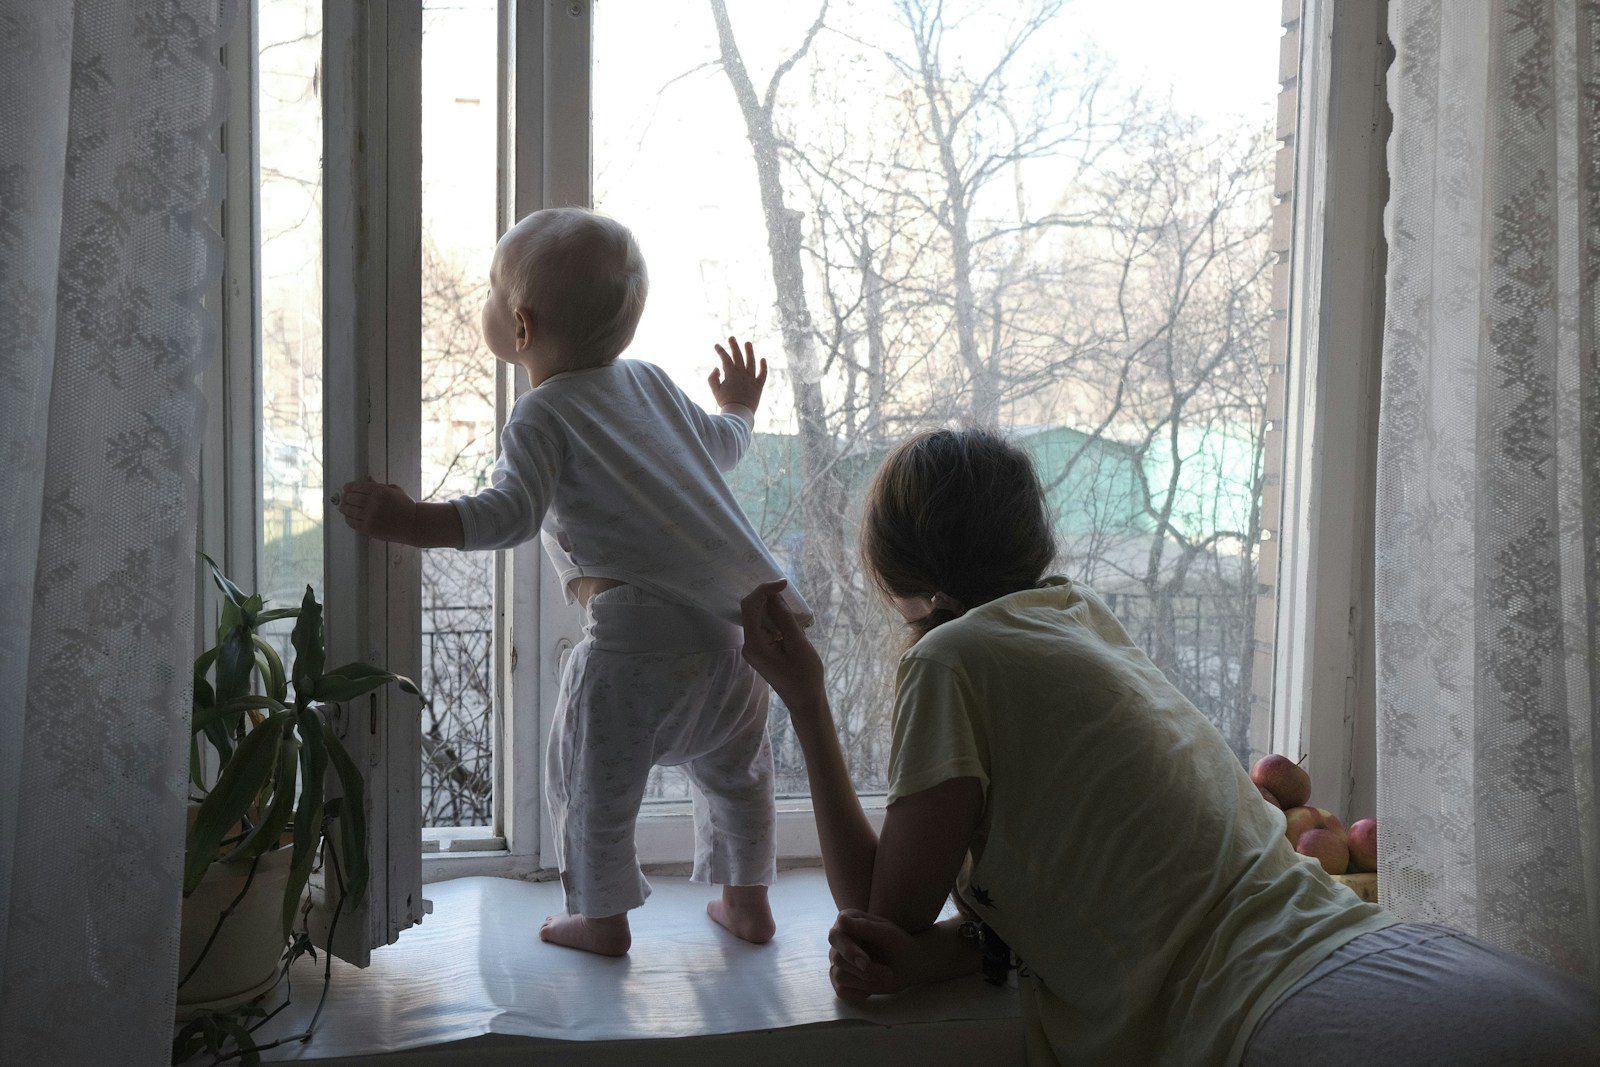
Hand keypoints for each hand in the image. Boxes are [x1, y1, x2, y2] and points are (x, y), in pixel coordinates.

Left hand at [337, 480, 416, 542]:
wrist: (413, 524)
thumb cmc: (405, 506)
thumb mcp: (395, 490)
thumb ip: (379, 485)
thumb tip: (366, 480)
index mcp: (381, 491)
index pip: (359, 487)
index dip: (350, 487)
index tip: (346, 488)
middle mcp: (375, 503)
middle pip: (352, 498)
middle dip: (345, 497)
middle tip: (343, 498)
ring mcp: (371, 516)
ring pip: (350, 510)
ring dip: (344, 508)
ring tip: (342, 507)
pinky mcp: (369, 528)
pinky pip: (353, 522)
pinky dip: (348, 519)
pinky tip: (348, 517)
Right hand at [709, 335, 766, 411]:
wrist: (739, 414)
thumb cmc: (725, 403)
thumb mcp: (715, 391)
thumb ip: (713, 378)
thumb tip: (717, 368)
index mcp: (731, 375)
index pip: (725, 359)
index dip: (721, 351)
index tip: (716, 345)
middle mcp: (742, 374)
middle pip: (738, 357)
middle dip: (734, 346)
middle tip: (732, 337)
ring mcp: (751, 379)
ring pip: (751, 362)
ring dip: (749, 352)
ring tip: (747, 343)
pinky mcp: (758, 386)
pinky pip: (762, 375)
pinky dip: (763, 367)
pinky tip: (763, 359)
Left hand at [739, 580, 824, 714]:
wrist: (805, 701)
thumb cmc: (806, 676)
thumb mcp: (799, 644)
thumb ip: (784, 619)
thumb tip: (774, 597)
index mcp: (755, 645)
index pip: (750, 607)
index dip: (764, 590)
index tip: (784, 583)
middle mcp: (748, 645)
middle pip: (750, 610)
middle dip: (767, 597)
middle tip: (788, 592)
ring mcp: (753, 649)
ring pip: (757, 617)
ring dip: (771, 607)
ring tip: (791, 607)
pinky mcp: (760, 650)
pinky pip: (763, 626)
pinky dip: (774, 618)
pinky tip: (788, 620)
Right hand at [827, 910, 917, 1002]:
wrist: (909, 964)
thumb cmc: (900, 944)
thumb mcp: (888, 934)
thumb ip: (865, 927)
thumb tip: (841, 919)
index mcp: (848, 921)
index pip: (837, 935)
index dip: (850, 951)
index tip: (866, 963)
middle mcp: (839, 940)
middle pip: (838, 958)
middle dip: (866, 970)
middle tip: (888, 975)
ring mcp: (837, 960)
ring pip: (840, 976)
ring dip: (867, 981)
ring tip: (887, 976)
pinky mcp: (840, 979)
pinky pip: (841, 991)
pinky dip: (860, 993)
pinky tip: (873, 988)